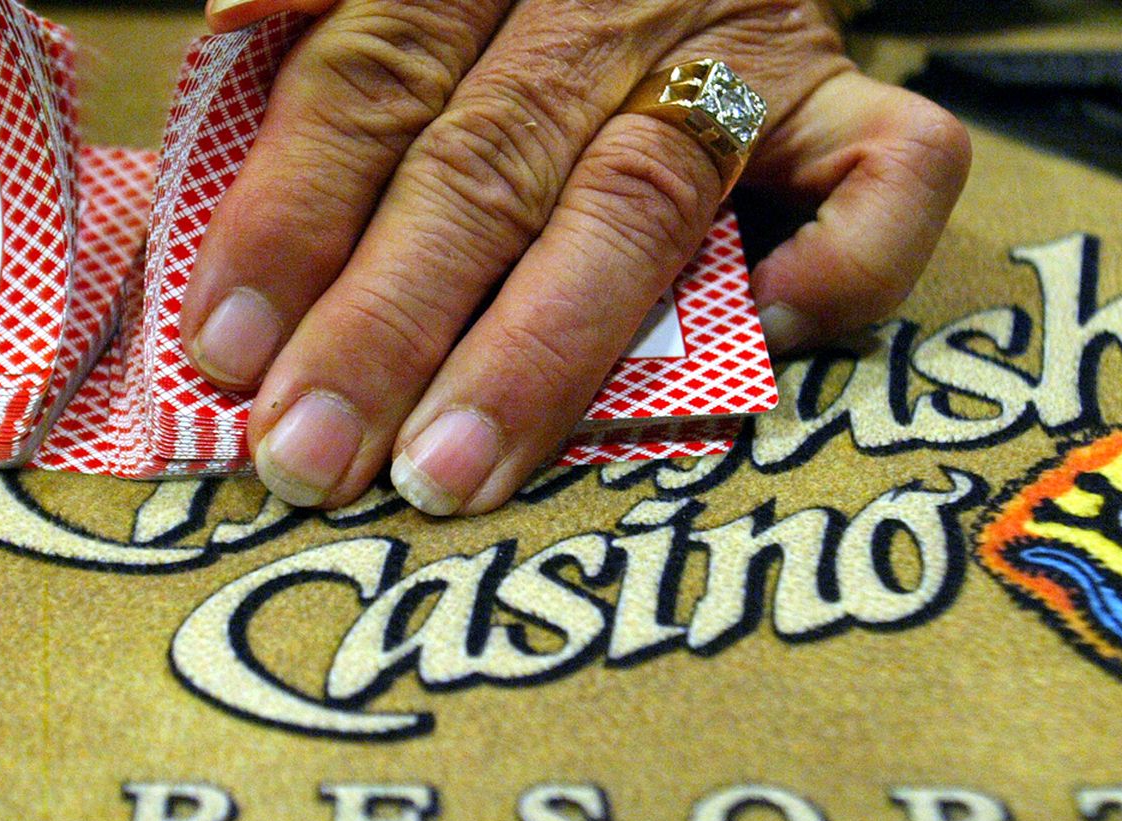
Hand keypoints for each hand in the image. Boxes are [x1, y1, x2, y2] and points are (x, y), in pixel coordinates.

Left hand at [194, 0, 969, 515]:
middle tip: (316, 457)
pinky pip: (895, 168)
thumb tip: (227, 48)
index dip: (292, 215)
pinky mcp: (849, 96)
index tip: (230, 349)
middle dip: (391, 323)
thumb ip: (320, 19)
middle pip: (487, 161)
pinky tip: (765, 341)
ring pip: (640, 201)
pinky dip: (840, 264)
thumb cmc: (502, 6)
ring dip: (540, 351)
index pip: (369, 80)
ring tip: (453, 473)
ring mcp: (743, 47)